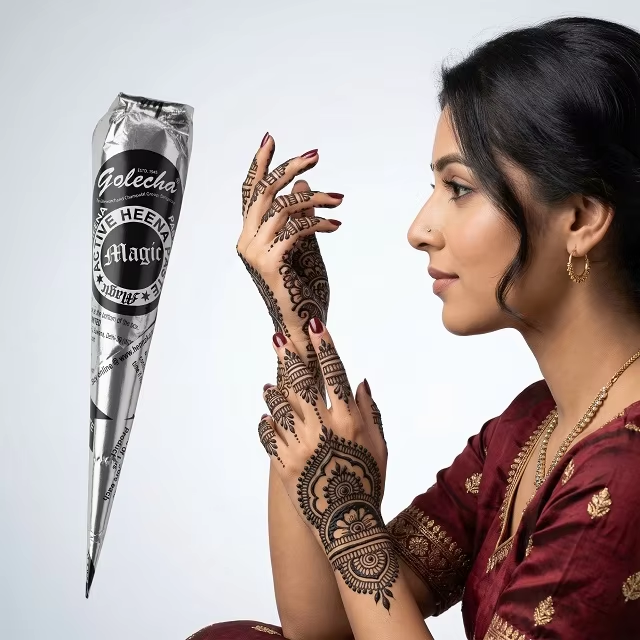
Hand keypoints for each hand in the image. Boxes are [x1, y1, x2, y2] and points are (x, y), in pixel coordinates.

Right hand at [236, 134, 342, 356]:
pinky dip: (318, 223)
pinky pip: (295, 229)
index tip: (270, 139)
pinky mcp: (268, 262)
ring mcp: (254, 252)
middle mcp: (245, 241)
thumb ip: (300, 216)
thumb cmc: (303, 289)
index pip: (250, 192)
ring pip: (282, 207)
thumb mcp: (304, 244)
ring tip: (338, 199)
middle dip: (289, 169)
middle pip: (264, 192)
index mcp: (250, 235)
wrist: (303, 325)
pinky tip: (335, 226)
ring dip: (315, 199)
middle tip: (315, 155)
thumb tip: (302, 185)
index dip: (259, 164)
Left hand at [258, 318, 394, 608]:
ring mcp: (299, 445)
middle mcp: (322, 427)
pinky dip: (266, 425)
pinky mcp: (283, 463)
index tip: (316, 327)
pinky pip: (269, 436)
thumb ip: (370, 412)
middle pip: (301, 382)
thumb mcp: (378, 446)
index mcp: (348, 420)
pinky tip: (266, 417)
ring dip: (273, 392)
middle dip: (288, 357)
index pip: (334, 373)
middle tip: (277, 339)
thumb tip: (361, 382)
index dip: (325, 347)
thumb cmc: (369, 484)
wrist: (348, 525)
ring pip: (280, 407)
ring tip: (268, 385)